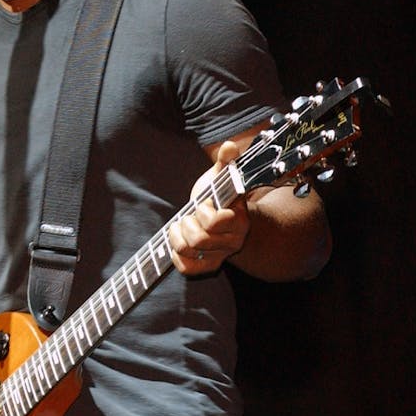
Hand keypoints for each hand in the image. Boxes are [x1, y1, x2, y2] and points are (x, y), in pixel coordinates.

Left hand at [167, 140, 249, 275]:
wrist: (225, 218)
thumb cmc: (220, 196)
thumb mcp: (222, 178)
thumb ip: (226, 162)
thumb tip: (229, 145)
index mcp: (238, 220)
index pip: (215, 222)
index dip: (203, 212)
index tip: (202, 204)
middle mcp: (232, 241)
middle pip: (200, 239)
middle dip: (187, 224)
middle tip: (189, 216)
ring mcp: (220, 255)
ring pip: (190, 252)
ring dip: (178, 237)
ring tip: (182, 226)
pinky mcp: (208, 266)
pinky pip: (188, 269)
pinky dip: (177, 256)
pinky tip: (178, 242)